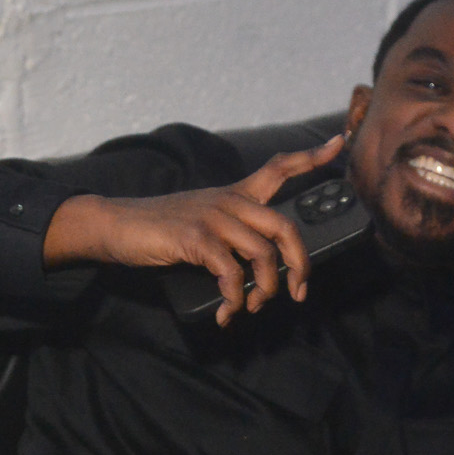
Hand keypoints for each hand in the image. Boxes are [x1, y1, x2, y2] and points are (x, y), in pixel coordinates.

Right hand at [45, 134, 346, 326]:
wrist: (116, 225)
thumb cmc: (160, 229)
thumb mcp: (202, 222)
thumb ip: (231, 236)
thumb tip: (256, 273)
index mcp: (234, 194)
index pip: (278, 168)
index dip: (310, 157)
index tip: (338, 142)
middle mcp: (229, 201)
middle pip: (284, 226)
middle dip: (300, 264)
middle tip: (298, 292)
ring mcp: (213, 218)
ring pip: (263, 254)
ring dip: (264, 289)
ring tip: (252, 307)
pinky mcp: (195, 238)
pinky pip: (231, 272)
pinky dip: (234, 299)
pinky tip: (227, 312)